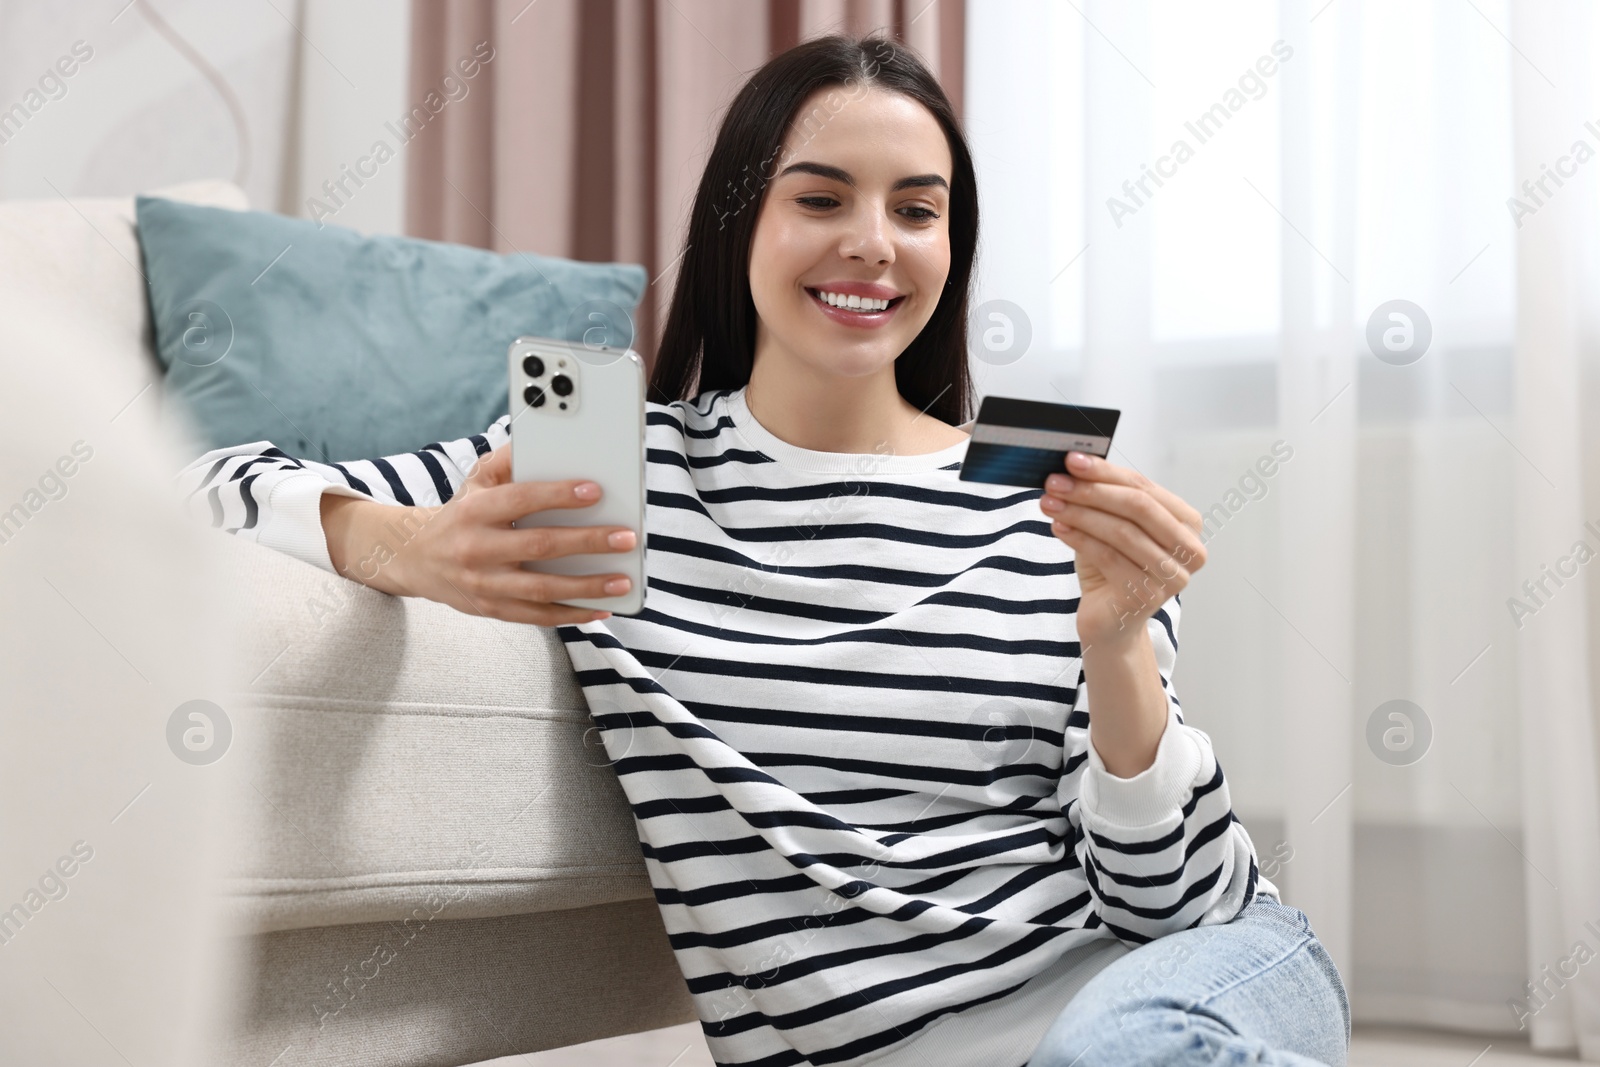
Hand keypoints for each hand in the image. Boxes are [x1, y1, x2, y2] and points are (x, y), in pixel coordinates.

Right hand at [321, 445, 636, 625]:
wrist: (416, 558)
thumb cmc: (461, 514)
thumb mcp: (476, 481)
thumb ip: (507, 460)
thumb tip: (544, 440)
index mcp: (474, 511)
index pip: (519, 500)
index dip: (557, 495)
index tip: (594, 491)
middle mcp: (476, 549)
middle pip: (538, 546)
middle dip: (587, 542)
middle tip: (626, 537)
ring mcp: (484, 584)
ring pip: (541, 589)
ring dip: (586, 587)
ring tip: (622, 580)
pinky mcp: (491, 609)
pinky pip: (536, 617)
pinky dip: (571, 615)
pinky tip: (601, 609)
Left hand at [1039, 451, 1205, 649]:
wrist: (1109, 621)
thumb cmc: (1111, 569)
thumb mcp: (1110, 526)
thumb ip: (1104, 497)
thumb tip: (1075, 465)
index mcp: (1187, 524)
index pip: (1145, 487)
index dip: (1107, 472)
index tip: (1072, 460)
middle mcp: (1189, 550)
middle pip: (1138, 507)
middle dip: (1092, 490)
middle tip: (1056, 482)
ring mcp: (1172, 576)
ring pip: (1122, 532)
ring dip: (1080, 513)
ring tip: (1049, 503)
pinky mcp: (1148, 597)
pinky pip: (1109, 557)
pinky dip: (1079, 539)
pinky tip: (1058, 527)